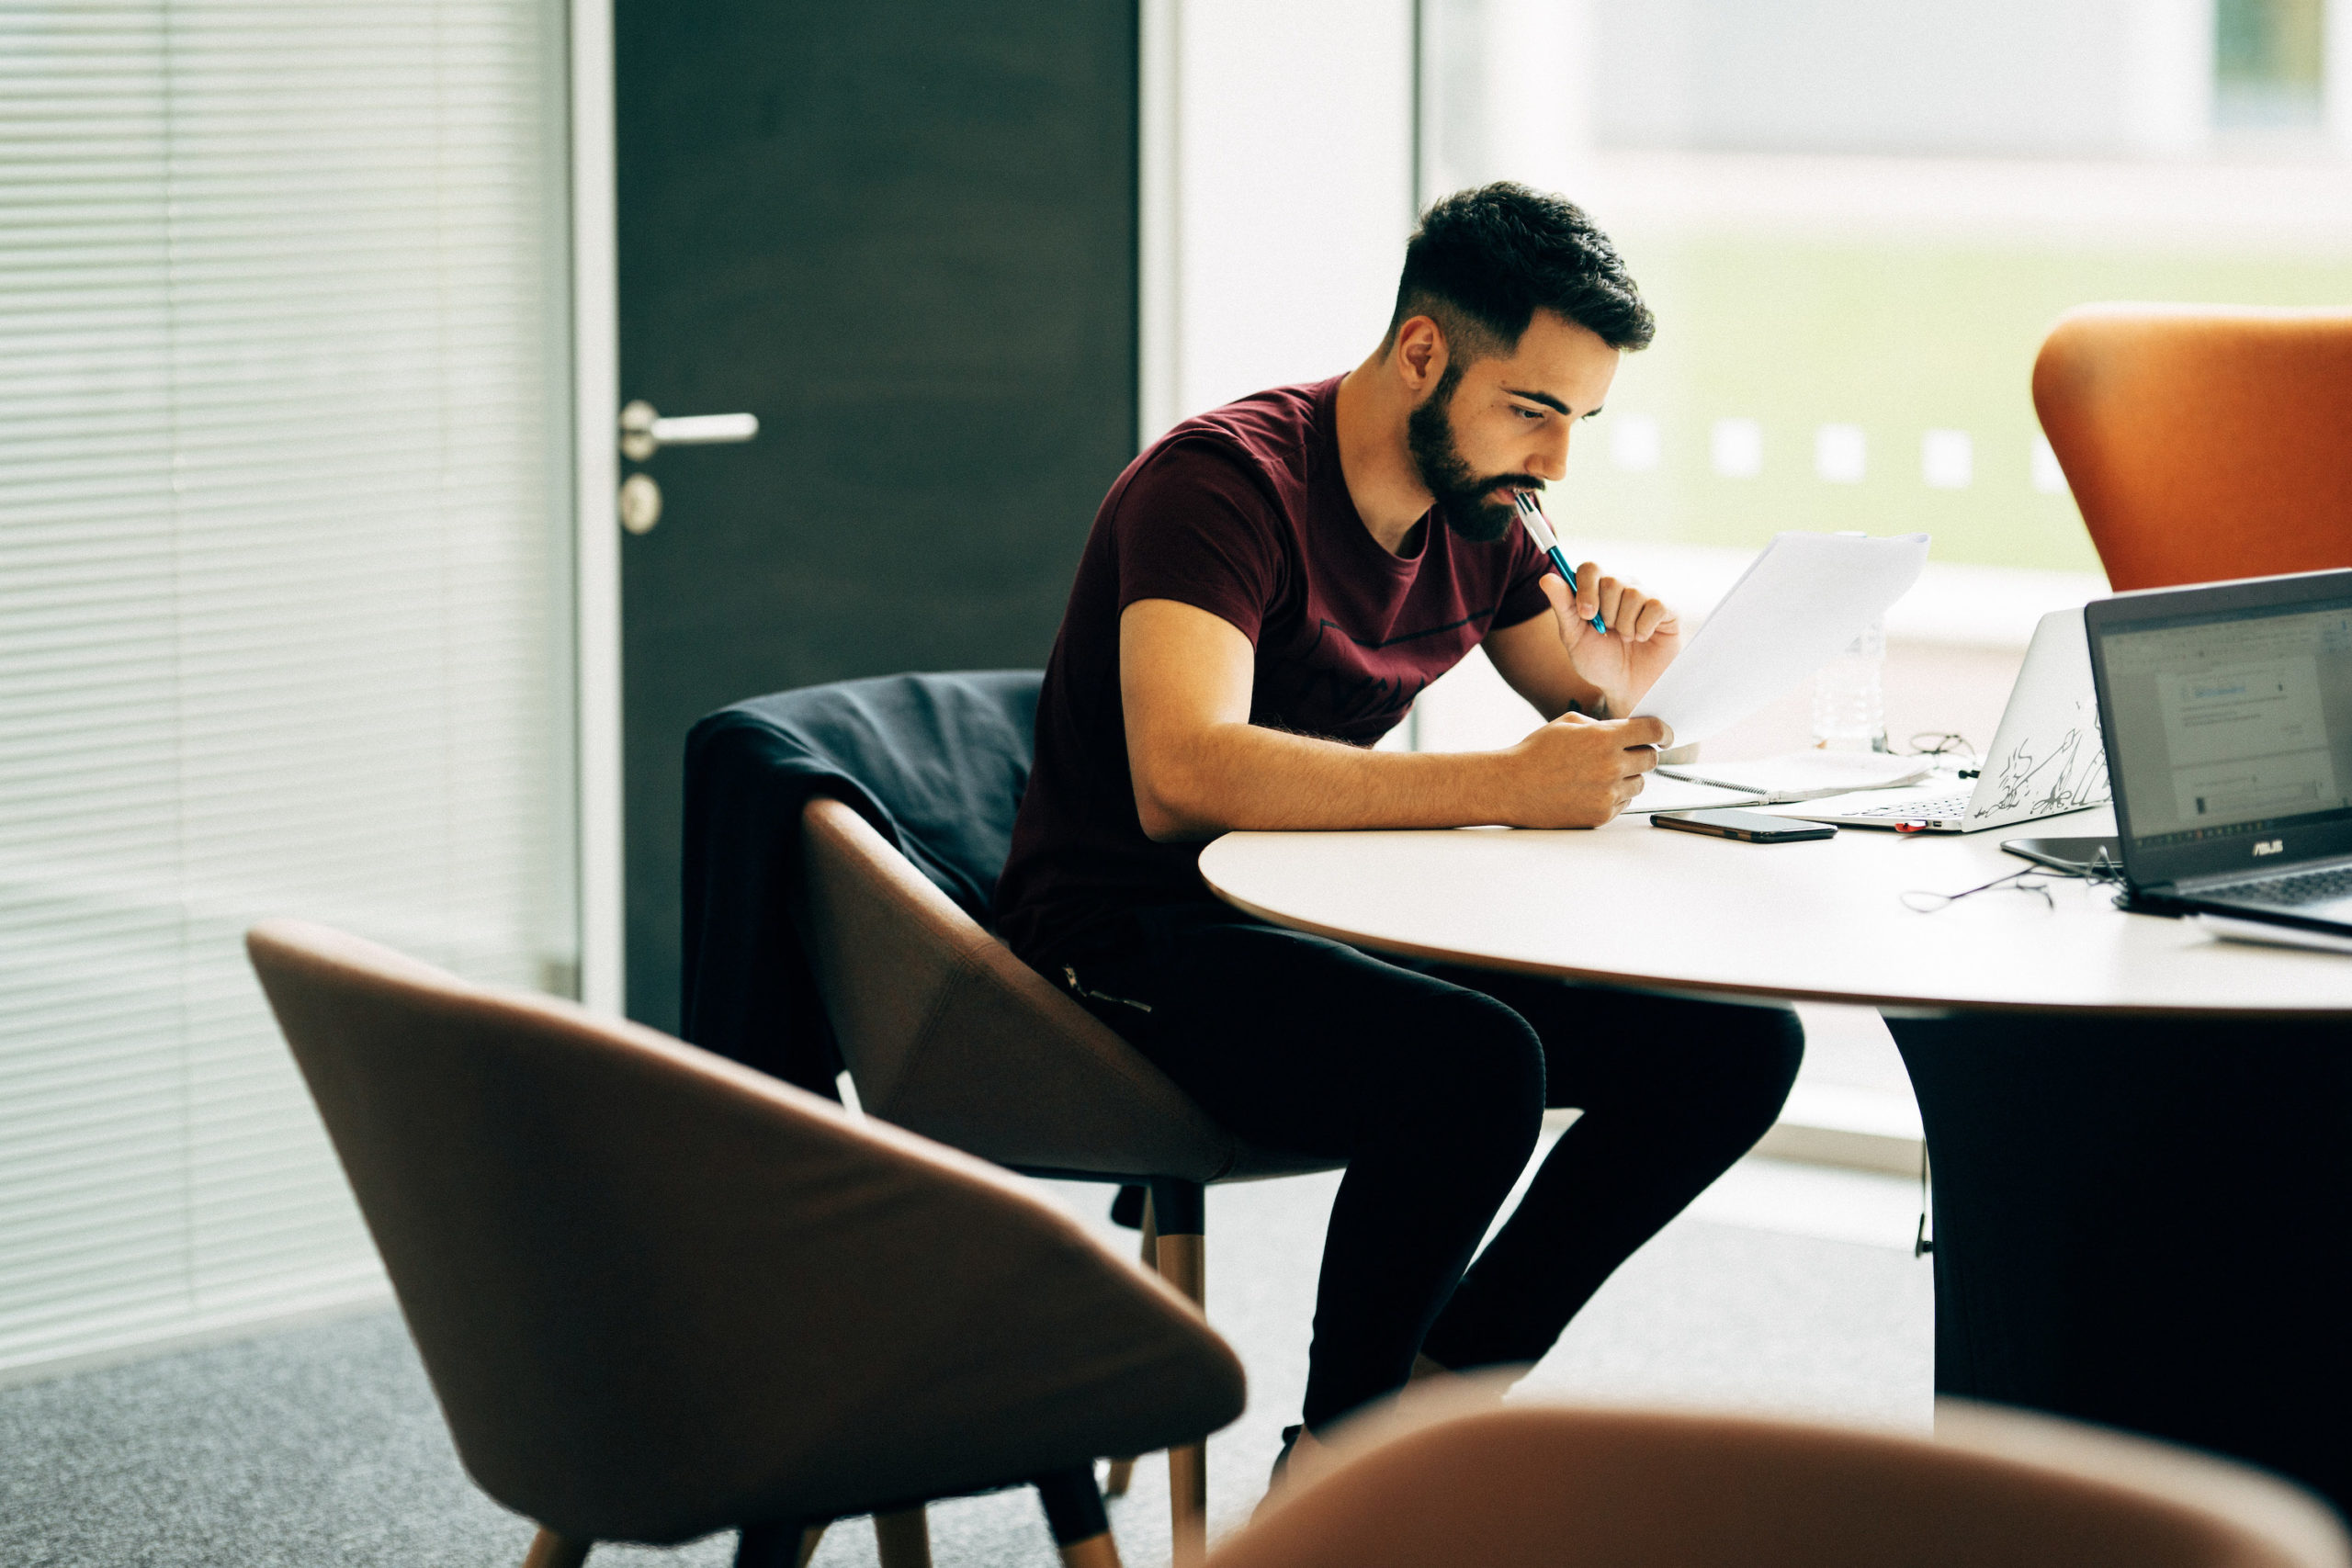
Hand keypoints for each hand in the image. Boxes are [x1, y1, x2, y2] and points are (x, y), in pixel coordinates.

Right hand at [1503, 711, 1672, 827]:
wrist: (1510, 787)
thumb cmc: (1535, 753)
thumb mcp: (1567, 724)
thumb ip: (1603, 725)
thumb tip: (1627, 731)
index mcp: (1604, 738)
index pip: (1653, 731)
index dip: (1664, 732)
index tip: (1665, 736)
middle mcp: (1611, 766)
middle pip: (1651, 759)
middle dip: (1642, 753)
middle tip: (1626, 753)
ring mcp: (1608, 793)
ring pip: (1639, 783)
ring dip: (1628, 776)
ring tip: (1600, 773)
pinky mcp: (1601, 815)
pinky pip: (1624, 803)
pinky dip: (1614, 795)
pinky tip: (1590, 789)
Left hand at [1540, 568, 1680, 716]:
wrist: (1626, 688)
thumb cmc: (1599, 662)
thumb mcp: (1574, 637)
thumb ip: (1562, 607)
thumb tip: (1546, 578)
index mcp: (1597, 590)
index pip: (1590, 568)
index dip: (1586, 589)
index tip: (1586, 616)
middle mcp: (1622, 586)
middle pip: (1611, 581)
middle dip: (1606, 614)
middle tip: (1608, 632)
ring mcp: (1645, 595)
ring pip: (1633, 594)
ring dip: (1625, 625)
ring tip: (1626, 638)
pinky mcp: (1667, 609)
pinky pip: (1655, 605)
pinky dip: (1643, 628)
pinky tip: (1642, 638)